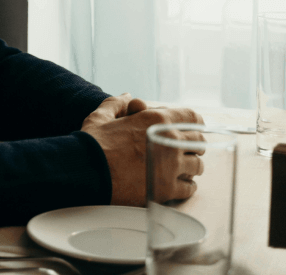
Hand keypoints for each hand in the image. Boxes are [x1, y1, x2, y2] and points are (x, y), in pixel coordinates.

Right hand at [81, 94, 203, 206]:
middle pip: (198, 141)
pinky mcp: (167, 189)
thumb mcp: (101, 116)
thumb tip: (127, 96)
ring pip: (197, 165)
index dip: (191, 122)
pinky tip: (174, 184)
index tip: (187, 129)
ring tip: (178, 169)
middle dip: (191, 144)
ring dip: (189, 166)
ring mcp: (171, 166)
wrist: (86, 171)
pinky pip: (189, 188)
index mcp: (156, 120)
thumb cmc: (93, 143)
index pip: (192, 117)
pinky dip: (184, 186)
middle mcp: (170, 141)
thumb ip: (116, 104)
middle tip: (180, 150)